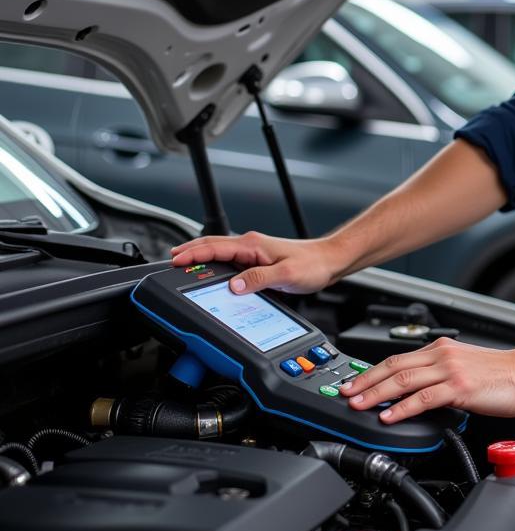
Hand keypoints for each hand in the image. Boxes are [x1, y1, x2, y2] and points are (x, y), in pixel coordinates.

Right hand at [170, 230, 339, 294]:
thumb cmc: (312, 265)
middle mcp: (250, 245)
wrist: (329, 261)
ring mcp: (253, 252)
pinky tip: (212, 274)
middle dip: (189, 252)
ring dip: (201, 257)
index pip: (214, 247)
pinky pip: (230, 261)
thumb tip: (233, 286)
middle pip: (212, 246)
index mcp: (252, 245)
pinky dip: (215, 265)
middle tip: (170, 260)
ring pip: (220, 252)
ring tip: (183, 265)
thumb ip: (258, 279)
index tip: (175, 259)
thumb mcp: (285, 275)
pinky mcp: (258, 260)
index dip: (192, 253)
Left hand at [340, 338, 514, 421]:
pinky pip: (423, 398)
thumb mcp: (463, 367)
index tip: (354, 382)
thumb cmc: (501, 374)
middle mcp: (441, 355)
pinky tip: (389, 416)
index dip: (372, 371)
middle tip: (345, 394)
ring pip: (402, 380)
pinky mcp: (459, 388)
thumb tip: (415, 392)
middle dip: (365, 382)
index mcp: (441, 348)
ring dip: (376, 394)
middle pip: (392, 366)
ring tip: (358, 405)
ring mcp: (449, 370)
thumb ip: (439, 375)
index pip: (396, 358)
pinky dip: (402, 408)